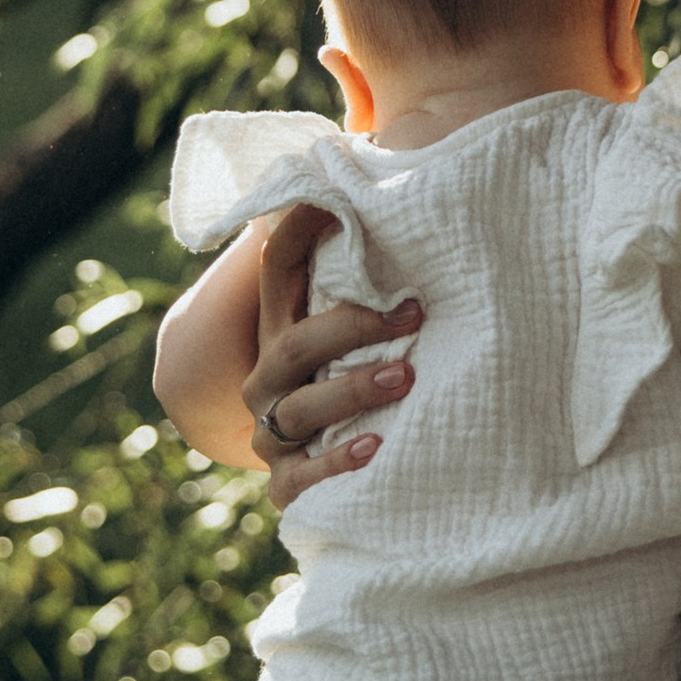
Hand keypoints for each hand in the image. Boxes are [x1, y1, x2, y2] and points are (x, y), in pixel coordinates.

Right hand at [240, 201, 419, 501]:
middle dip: (351, 330)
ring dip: (352, 391)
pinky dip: (338, 461)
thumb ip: (372, 284)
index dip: (298, 229)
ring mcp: (272, 433)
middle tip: (412, 317)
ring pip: (301, 410)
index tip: (338, 200)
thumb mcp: (358, 336)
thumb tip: (407, 195)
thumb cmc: (357, 384)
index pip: (276, 268)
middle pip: (292, 346)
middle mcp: (267, 380)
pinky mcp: (286, 485)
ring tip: (405, 379)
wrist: (335, 478)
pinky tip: (375, 447)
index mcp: (280, 331)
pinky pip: (303, 476)